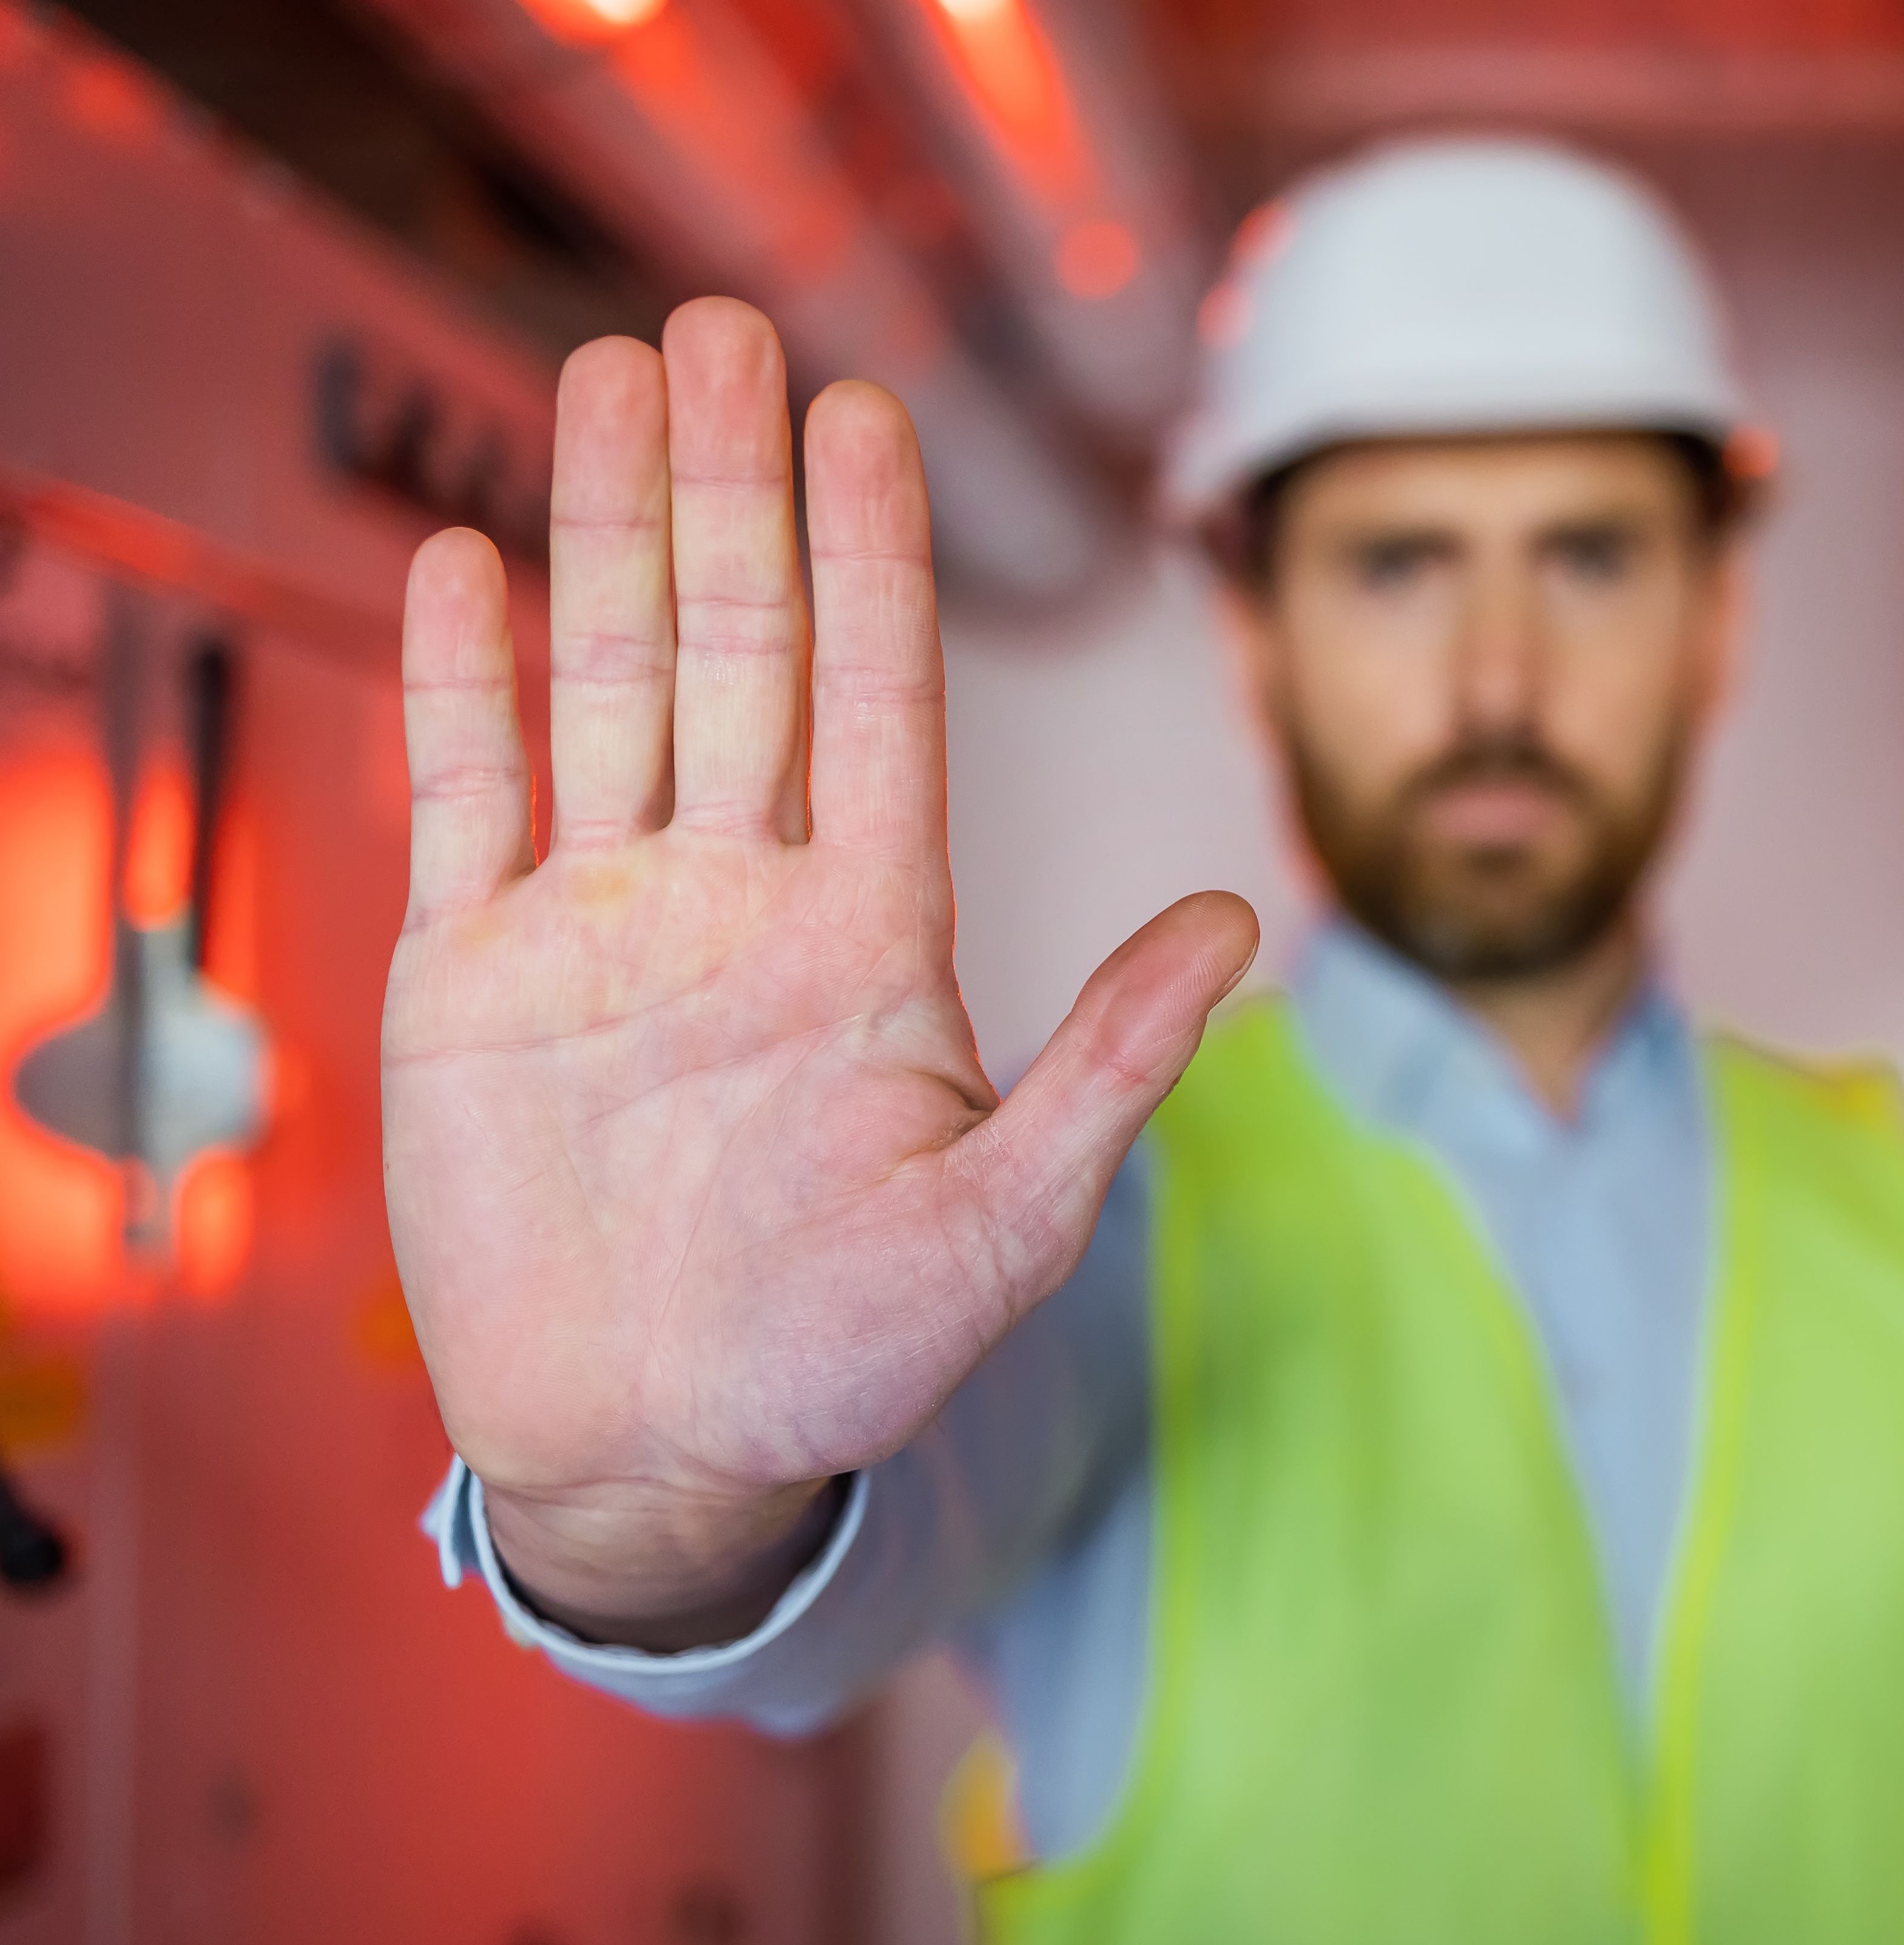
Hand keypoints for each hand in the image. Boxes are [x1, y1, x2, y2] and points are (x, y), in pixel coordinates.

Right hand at [382, 300, 1254, 1646]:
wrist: (667, 1452)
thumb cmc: (849, 1350)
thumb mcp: (1007, 1218)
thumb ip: (1110, 1063)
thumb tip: (1243, 924)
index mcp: (867, 934)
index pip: (878, 702)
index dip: (869, 558)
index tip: (865, 418)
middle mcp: (737, 896)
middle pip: (735, 652)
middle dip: (729, 494)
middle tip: (723, 333)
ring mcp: (603, 922)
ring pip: (605, 686)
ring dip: (601, 534)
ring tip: (608, 379)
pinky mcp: (475, 975)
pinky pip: (469, 797)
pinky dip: (461, 686)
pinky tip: (464, 563)